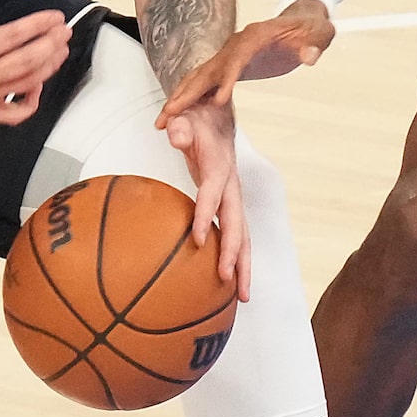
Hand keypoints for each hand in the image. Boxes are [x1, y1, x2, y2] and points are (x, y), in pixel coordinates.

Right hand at [0, 0, 69, 122]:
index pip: (16, 36)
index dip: (39, 25)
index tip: (56, 16)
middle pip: (28, 61)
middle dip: (51, 45)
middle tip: (65, 31)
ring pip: (25, 85)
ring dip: (48, 68)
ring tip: (60, 51)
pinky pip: (11, 114)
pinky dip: (29, 103)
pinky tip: (37, 86)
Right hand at [158, 0, 336, 122]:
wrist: (303, 21)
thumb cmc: (312, 28)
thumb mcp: (320, 34)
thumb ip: (314, 45)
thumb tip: (309, 56)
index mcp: (256, 36)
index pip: (238, 58)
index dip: (227, 78)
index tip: (218, 100)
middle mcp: (237, 44)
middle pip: (209, 69)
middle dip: (189, 91)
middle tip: (171, 112)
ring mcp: (230, 53)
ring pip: (200, 76)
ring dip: (180, 96)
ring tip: (163, 117)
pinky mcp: (229, 63)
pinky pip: (205, 81)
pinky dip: (189, 95)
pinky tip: (175, 111)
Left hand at [158, 97, 251, 298]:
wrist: (218, 121)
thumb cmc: (197, 123)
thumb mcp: (186, 119)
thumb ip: (179, 127)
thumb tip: (173, 133)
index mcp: (219, 170)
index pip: (213, 197)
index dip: (206, 216)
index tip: (199, 241)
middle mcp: (232, 189)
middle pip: (237, 226)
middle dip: (234, 255)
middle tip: (227, 280)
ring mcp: (233, 200)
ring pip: (243, 237)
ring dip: (243, 266)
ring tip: (244, 297)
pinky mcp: (230, 208)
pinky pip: (236, 237)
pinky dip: (237, 261)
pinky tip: (232, 284)